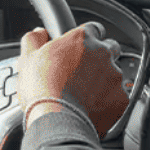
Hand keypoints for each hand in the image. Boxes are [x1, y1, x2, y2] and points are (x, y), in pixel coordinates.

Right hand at [17, 22, 129, 136]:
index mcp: (81, 39)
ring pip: (115, 74)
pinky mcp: (121, 99)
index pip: (94, 28)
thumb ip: (35, 38)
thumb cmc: (42, 90)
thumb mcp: (27, 57)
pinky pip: (118, 97)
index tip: (80, 48)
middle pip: (110, 48)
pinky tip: (92, 107)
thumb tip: (39, 33)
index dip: (86, 39)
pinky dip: (108, 101)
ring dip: (104, 80)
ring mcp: (115, 76)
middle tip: (83, 71)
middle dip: (100, 57)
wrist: (56, 121)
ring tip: (84, 94)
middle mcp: (102, 53)